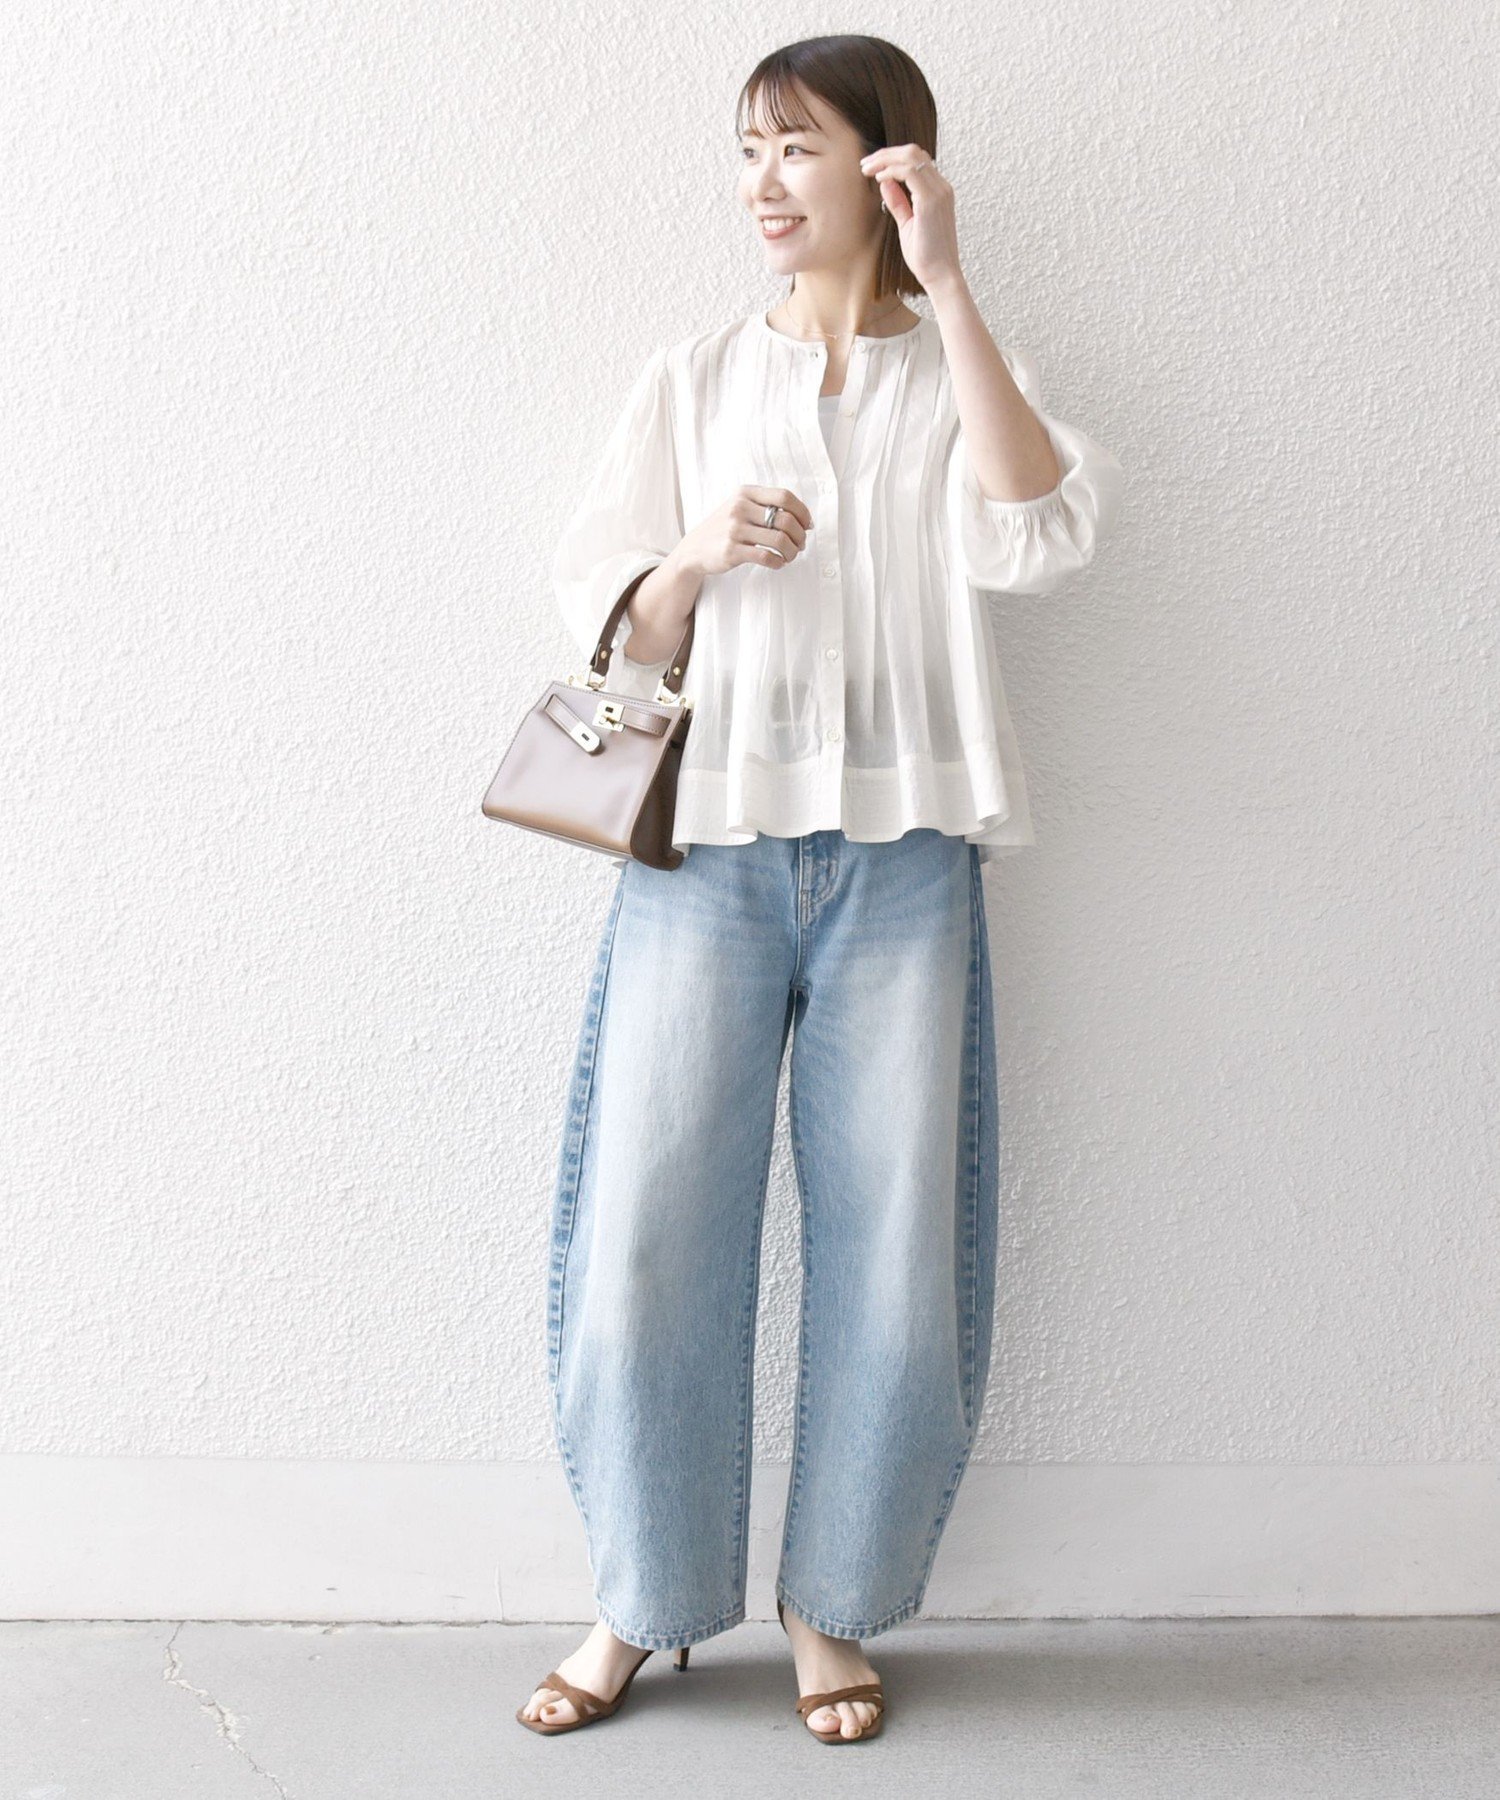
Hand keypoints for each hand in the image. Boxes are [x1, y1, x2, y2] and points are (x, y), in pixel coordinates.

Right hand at [673, 485, 812, 579]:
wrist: (694, 548)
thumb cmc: (726, 528)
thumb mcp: (741, 506)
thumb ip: (768, 507)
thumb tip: (806, 521)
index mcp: (745, 493)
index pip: (785, 497)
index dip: (802, 512)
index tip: (807, 525)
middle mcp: (740, 508)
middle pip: (786, 520)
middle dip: (800, 536)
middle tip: (801, 545)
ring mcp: (734, 529)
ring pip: (779, 540)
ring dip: (792, 551)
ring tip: (790, 556)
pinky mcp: (731, 551)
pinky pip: (766, 557)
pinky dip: (779, 562)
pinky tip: (778, 563)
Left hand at [858, 143, 962, 293]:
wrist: (941, 276)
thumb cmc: (927, 257)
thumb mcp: (907, 225)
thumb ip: (898, 203)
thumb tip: (885, 182)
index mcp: (938, 192)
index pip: (916, 160)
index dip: (892, 158)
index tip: (872, 168)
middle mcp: (941, 188)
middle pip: (914, 152)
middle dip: (886, 153)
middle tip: (865, 164)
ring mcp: (939, 192)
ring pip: (911, 156)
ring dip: (885, 159)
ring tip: (867, 169)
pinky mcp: (931, 200)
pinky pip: (909, 172)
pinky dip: (891, 170)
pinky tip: (878, 179)